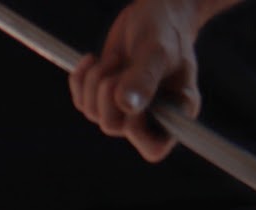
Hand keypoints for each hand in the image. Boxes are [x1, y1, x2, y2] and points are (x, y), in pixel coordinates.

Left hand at [69, 0, 202, 162]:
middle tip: (117, 64)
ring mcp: (127, 111)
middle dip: (105, 92)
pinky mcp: (107, 99)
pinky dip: (80, 80)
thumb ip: (144, 78)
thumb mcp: (157, 52)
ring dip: (94, 81)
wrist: (155, 15)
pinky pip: (82, 102)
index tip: (131, 99)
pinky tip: (92, 59)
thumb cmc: (166, 32)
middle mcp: (152, 119)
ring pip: (94, 113)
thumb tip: (126, 105)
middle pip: (112, 127)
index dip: (135, 128)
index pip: (154, 149)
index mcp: (175, 115)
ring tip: (112, 59)